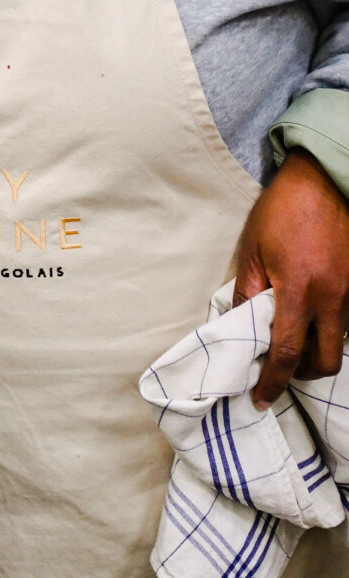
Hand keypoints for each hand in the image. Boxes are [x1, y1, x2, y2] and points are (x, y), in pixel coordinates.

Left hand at [232, 149, 348, 406]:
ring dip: (319, 350)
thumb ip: (248, 292)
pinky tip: (315, 316)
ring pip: (341, 342)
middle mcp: (333, 298)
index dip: (272, 382)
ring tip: (296, 339)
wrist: (324, 179)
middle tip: (283, 369)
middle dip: (303, 374)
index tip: (261, 398)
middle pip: (326, 361)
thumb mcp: (253, 249)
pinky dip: (332, 328)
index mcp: (299, 292)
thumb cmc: (282, 210)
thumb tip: (239, 327)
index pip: (286, 353)